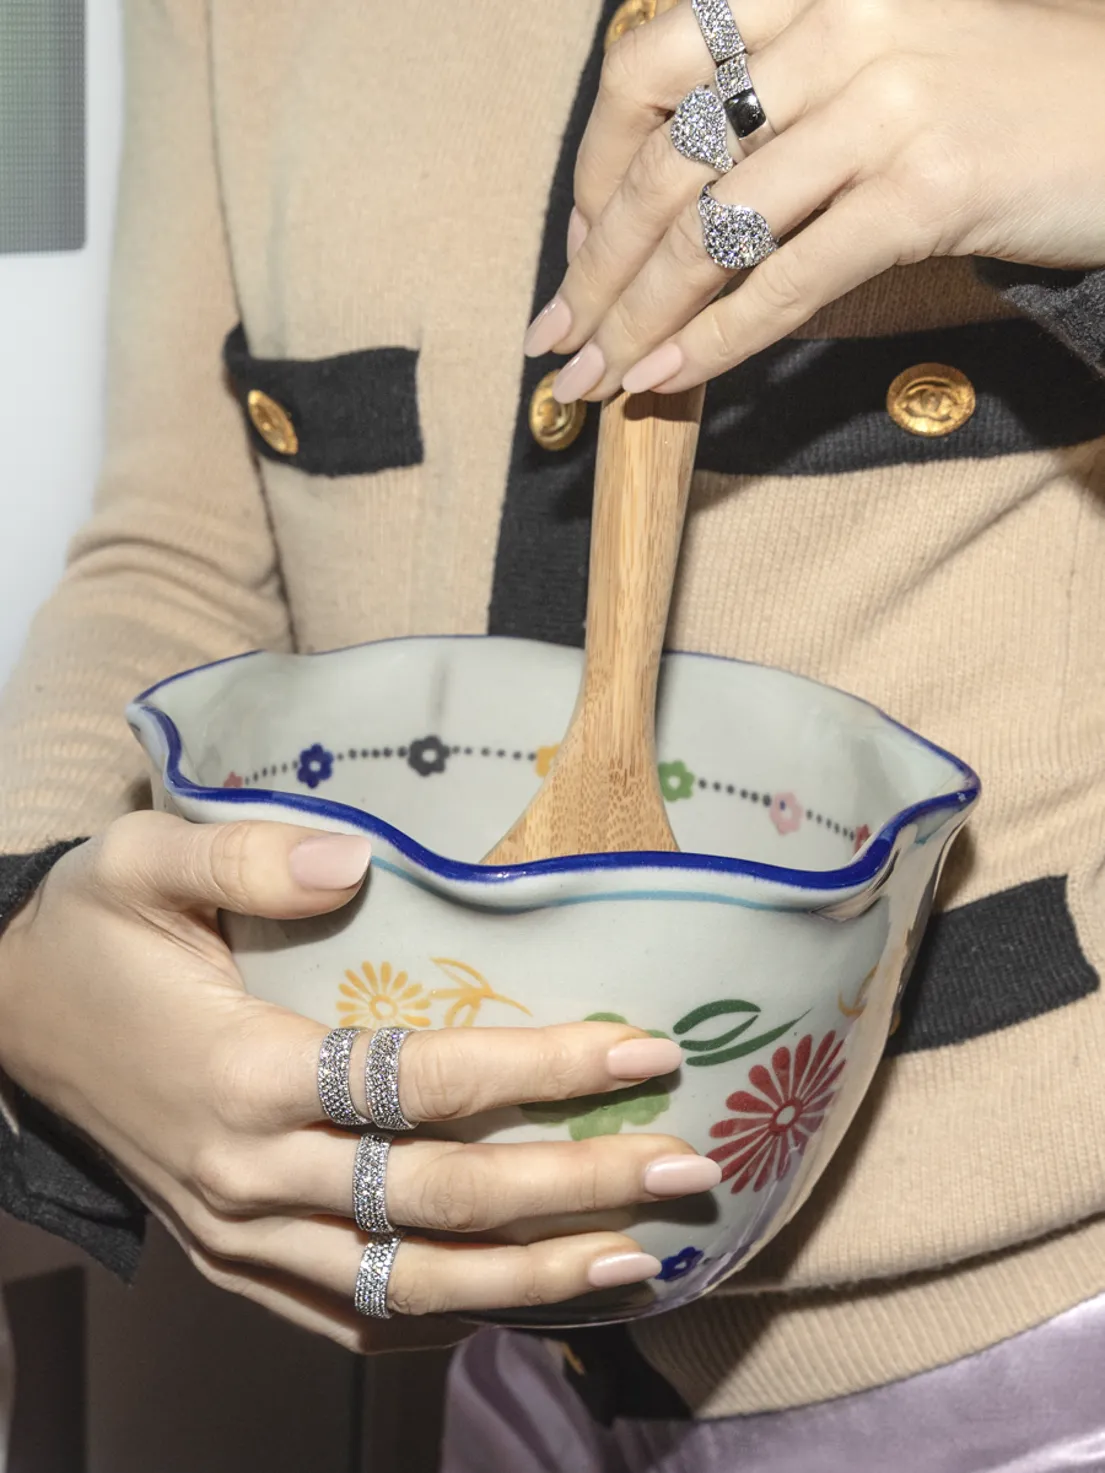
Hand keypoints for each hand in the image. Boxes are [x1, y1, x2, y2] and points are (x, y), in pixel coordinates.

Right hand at [0, 813, 713, 1349]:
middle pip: (440, 1197)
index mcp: (241, 1069)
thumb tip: (360, 863)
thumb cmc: (90, 935)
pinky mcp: (233, 1263)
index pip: (422, 1081)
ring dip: (532, 1280)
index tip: (644, 1051)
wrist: (8, 1024)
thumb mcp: (142, 862)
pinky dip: (443, 1323)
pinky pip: (350, 1317)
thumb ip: (248, 856)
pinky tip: (523, 1307)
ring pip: (408, 1282)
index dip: (542, 1069)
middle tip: (686, 1167)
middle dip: (575, 1189)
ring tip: (641, 1261)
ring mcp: (240, 1236)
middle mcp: (249, 1172)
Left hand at [525, 0, 1104, 398]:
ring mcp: (886, 102)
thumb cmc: (997, 102)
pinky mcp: (927, 187)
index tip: (578, 252)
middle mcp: (840, 24)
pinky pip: (789, 281)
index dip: (591, 170)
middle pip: (665, 163)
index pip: (645, 67)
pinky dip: (719, 341)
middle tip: (561, 341)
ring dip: (641, 321)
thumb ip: (775, 112)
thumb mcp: (874, 66)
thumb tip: (661, 224)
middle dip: (596, 269)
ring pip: (714, 230)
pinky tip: (673, 379)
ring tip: (601, 379)